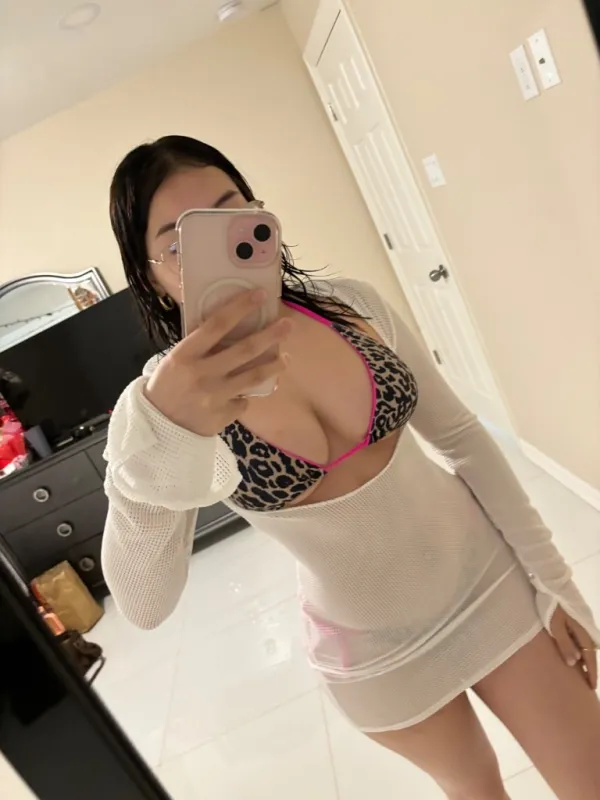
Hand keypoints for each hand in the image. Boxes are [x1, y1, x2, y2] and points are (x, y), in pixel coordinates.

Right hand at [145, 290, 290, 436]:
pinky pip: (243, 400)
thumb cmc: (168, 386)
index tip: (260, 295)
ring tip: (286, 358)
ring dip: (273, 365)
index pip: (216, 325)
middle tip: (288, 324)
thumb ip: (200, 346)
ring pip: (253, 377)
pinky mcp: (224, 415)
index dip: (240, 308)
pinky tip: (245, 392)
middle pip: (244, 350)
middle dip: (270, 336)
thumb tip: (233, 325)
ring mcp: (214, 396)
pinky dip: (246, 394)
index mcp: (185, 355)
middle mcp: (202, 374)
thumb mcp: (176, 360)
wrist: (160, 426)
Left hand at [550, 606, 597, 689]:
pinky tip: (574, 649)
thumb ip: (565, 644)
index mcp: (583, 632)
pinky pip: (581, 635)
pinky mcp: (576, 614)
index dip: (591, 672)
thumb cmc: (550, 604)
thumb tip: (575, 664)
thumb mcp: (555, 625)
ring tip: (581, 669)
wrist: (551, 581)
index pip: (590, 657)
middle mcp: (586, 627)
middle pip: (591, 651)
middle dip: (590, 666)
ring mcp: (582, 620)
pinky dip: (580, 645)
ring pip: (586, 643)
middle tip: (587, 681)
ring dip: (585, 656)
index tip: (592, 687)